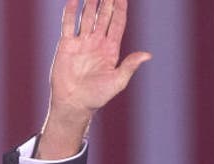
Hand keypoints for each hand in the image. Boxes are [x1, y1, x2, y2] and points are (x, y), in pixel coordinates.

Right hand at [37, 0, 151, 157]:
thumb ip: (130, 66)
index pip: (117, 23)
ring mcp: (81, 42)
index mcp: (110, 50)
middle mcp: (97, 43)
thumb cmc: (96, 97)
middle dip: (107, 2)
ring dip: (90, 3)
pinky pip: (68, 24)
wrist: (73, 104)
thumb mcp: (117, 82)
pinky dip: (70, 12)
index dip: (120, 8)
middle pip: (103, 16)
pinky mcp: (66, 45)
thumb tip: (147, 55)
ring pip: (87, 17)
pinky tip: (73, 0)